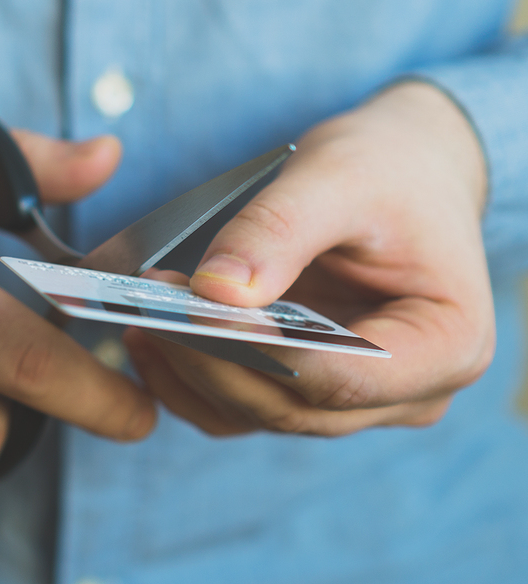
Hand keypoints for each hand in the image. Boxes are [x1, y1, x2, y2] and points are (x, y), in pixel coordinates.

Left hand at [125, 82, 493, 436]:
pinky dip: (189, 379)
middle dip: (211, 359)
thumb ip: (280, 232)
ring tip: (138, 315)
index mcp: (445, 345)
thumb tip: (215, 292)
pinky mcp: (303, 389)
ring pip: (254, 413)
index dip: (260, 349)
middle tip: (147, 306)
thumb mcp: (340, 177)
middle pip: (291, 405)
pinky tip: (150, 335)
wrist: (397, 175)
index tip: (191, 307)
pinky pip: (235, 407)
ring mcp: (351, 399)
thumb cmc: (388, 170)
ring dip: (190, 372)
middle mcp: (404, 392)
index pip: (342, 376)